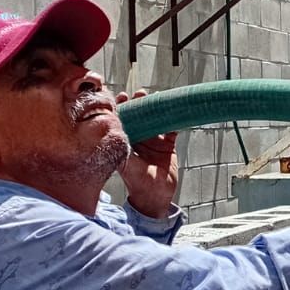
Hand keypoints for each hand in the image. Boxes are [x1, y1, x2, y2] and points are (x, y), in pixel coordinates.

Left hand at [116, 89, 179, 217]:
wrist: (156, 196)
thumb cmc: (137, 183)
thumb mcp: (126, 165)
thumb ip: (122, 150)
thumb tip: (115, 133)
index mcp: (126, 141)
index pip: (122, 119)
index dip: (122, 107)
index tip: (121, 97)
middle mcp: (139, 138)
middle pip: (139, 115)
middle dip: (139, 103)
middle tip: (139, 94)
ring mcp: (154, 140)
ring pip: (155, 118)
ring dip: (155, 107)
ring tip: (155, 96)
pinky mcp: (168, 144)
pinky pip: (172, 128)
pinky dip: (174, 118)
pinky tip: (174, 110)